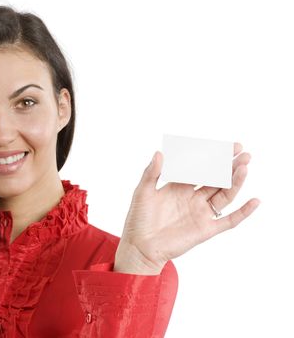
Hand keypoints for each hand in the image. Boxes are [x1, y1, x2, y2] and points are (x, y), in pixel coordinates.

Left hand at [114, 142, 260, 274]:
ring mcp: (201, 213)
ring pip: (224, 195)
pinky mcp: (206, 230)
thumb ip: (151, 173)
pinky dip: (243, 212)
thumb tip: (159, 152)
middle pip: (216, 179)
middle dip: (229, 166)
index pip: (200, 168)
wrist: (139, 247)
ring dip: (236, 182)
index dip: (212, 157)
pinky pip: (229, 221)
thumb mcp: (142, 192)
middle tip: (243, 153)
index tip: (225, 146)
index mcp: (179, 186)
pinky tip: (255, 201)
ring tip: (245, 167)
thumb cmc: (138, 220)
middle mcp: (192, 198)